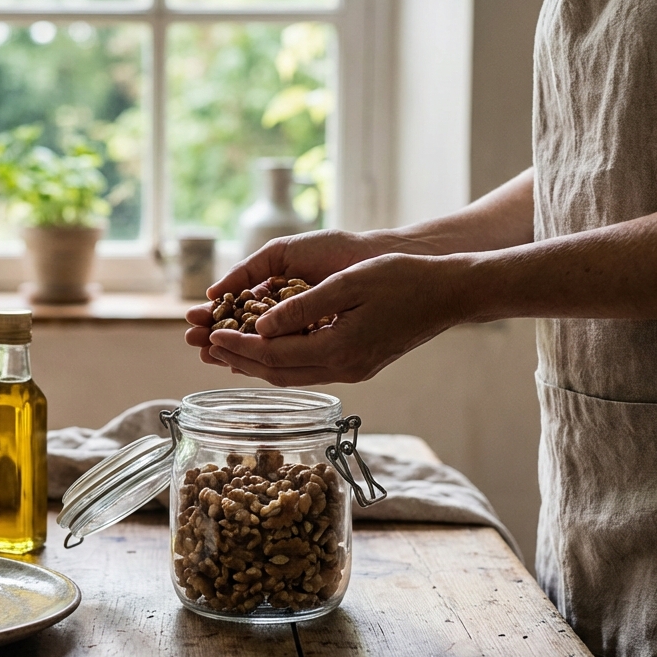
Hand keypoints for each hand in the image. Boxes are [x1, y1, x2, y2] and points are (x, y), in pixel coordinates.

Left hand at [201, 253, 474, 385]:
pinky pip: (308, 370)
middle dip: (238, 360)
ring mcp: (353, 371)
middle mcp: (344, 368)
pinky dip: (281, 363)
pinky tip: (266, 350)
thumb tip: (261, 325)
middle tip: (205, 347)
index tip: (210, 334)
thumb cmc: (403, 279)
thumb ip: (303, 307)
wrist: (450, 293)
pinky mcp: (359, 365)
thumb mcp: (349, 284)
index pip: (274, 356)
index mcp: (339, 350)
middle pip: (277, 374)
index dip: (238, 346)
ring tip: (224, 352)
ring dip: (256, 365)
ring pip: (292, 376)